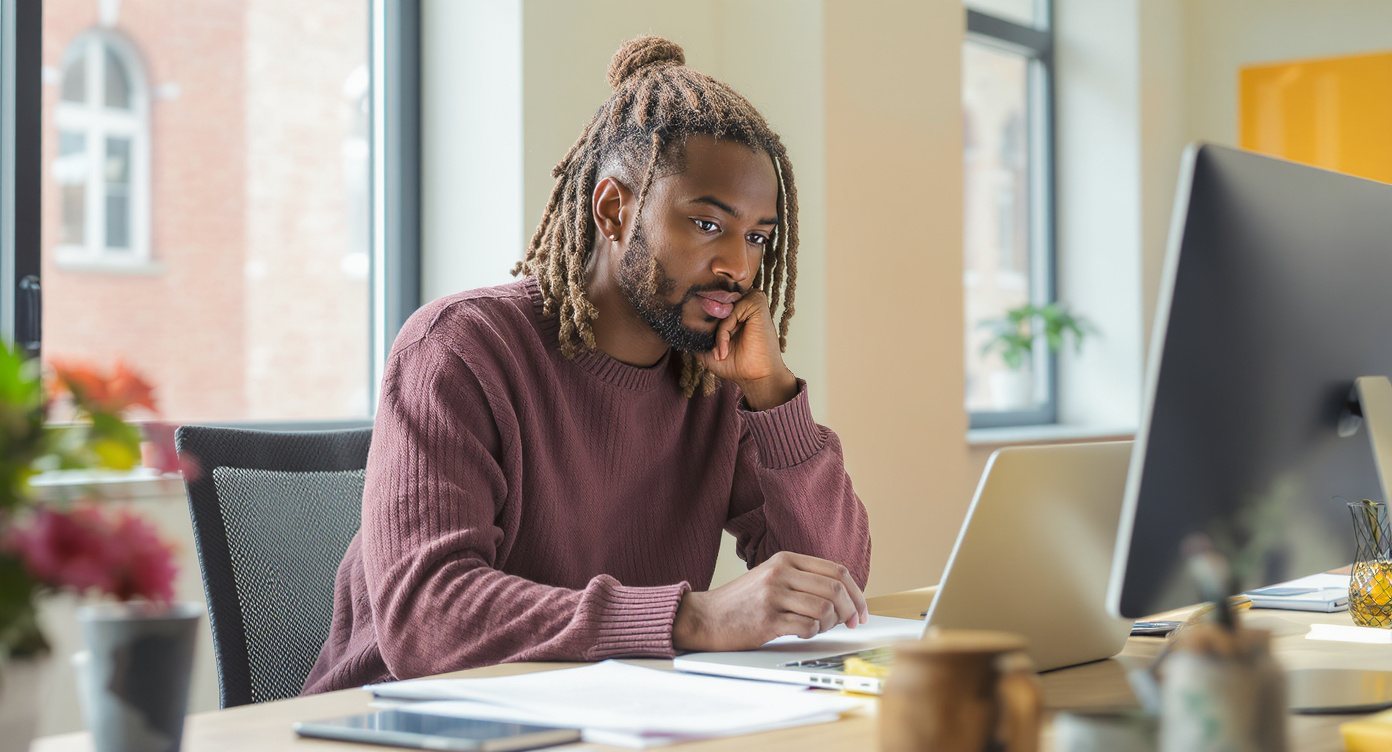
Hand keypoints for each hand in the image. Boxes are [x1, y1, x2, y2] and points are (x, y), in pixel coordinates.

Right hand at [672, 551, 869, 651]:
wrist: (705, 616)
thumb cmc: (741, 601)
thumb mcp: (771, 576)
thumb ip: (802, 579)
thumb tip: (844, 596)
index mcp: (786, 559)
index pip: (837, 571)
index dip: (856, 593)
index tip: (861, 610)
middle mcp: (781, 573)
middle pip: (835, 589)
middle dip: (850, 611)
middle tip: (851, 624)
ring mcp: (774, 595)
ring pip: (825, 609)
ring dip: (830, 624)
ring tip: (819, 628)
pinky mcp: (767, 619)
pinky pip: (807, 627)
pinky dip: (813, 633)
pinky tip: (803, 633)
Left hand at [695, 291, 796, 409]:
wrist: (754, 378)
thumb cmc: (735, 364)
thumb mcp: (707, 349)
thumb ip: (697, 334)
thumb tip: (679, 323)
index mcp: (734, 309)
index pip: (709, 303)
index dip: (701, 320)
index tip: (701, 342)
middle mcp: (742, 302)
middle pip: (713, 302)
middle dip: (707, 326)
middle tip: (710, 350)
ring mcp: (750, 301)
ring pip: (721, 307)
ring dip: (716, 332)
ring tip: (719, 352)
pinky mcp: (757, 303)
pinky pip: (732, 310)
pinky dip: (723, 331)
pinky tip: (724, 349)